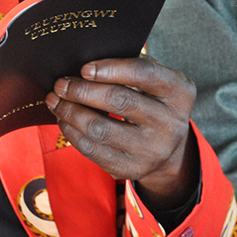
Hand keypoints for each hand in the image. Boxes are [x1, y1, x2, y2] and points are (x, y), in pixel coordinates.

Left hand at [45, 57, 197, 206]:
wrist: (169, 148)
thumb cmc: (154, 102)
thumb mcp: (156, 82)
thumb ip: (131, 67)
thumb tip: (85, 67)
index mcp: (180, 92)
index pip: (144, 74)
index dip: (111, 69)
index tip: (84, 68)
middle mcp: (171, 123)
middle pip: (119, 101)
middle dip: (83, 91)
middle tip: (61, 84)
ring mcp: (152, 150)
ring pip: (100, 129)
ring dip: (71, 112)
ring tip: (56, 100)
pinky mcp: (132, 169)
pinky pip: (93, 150)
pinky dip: (72, 132)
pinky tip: (64, 120)